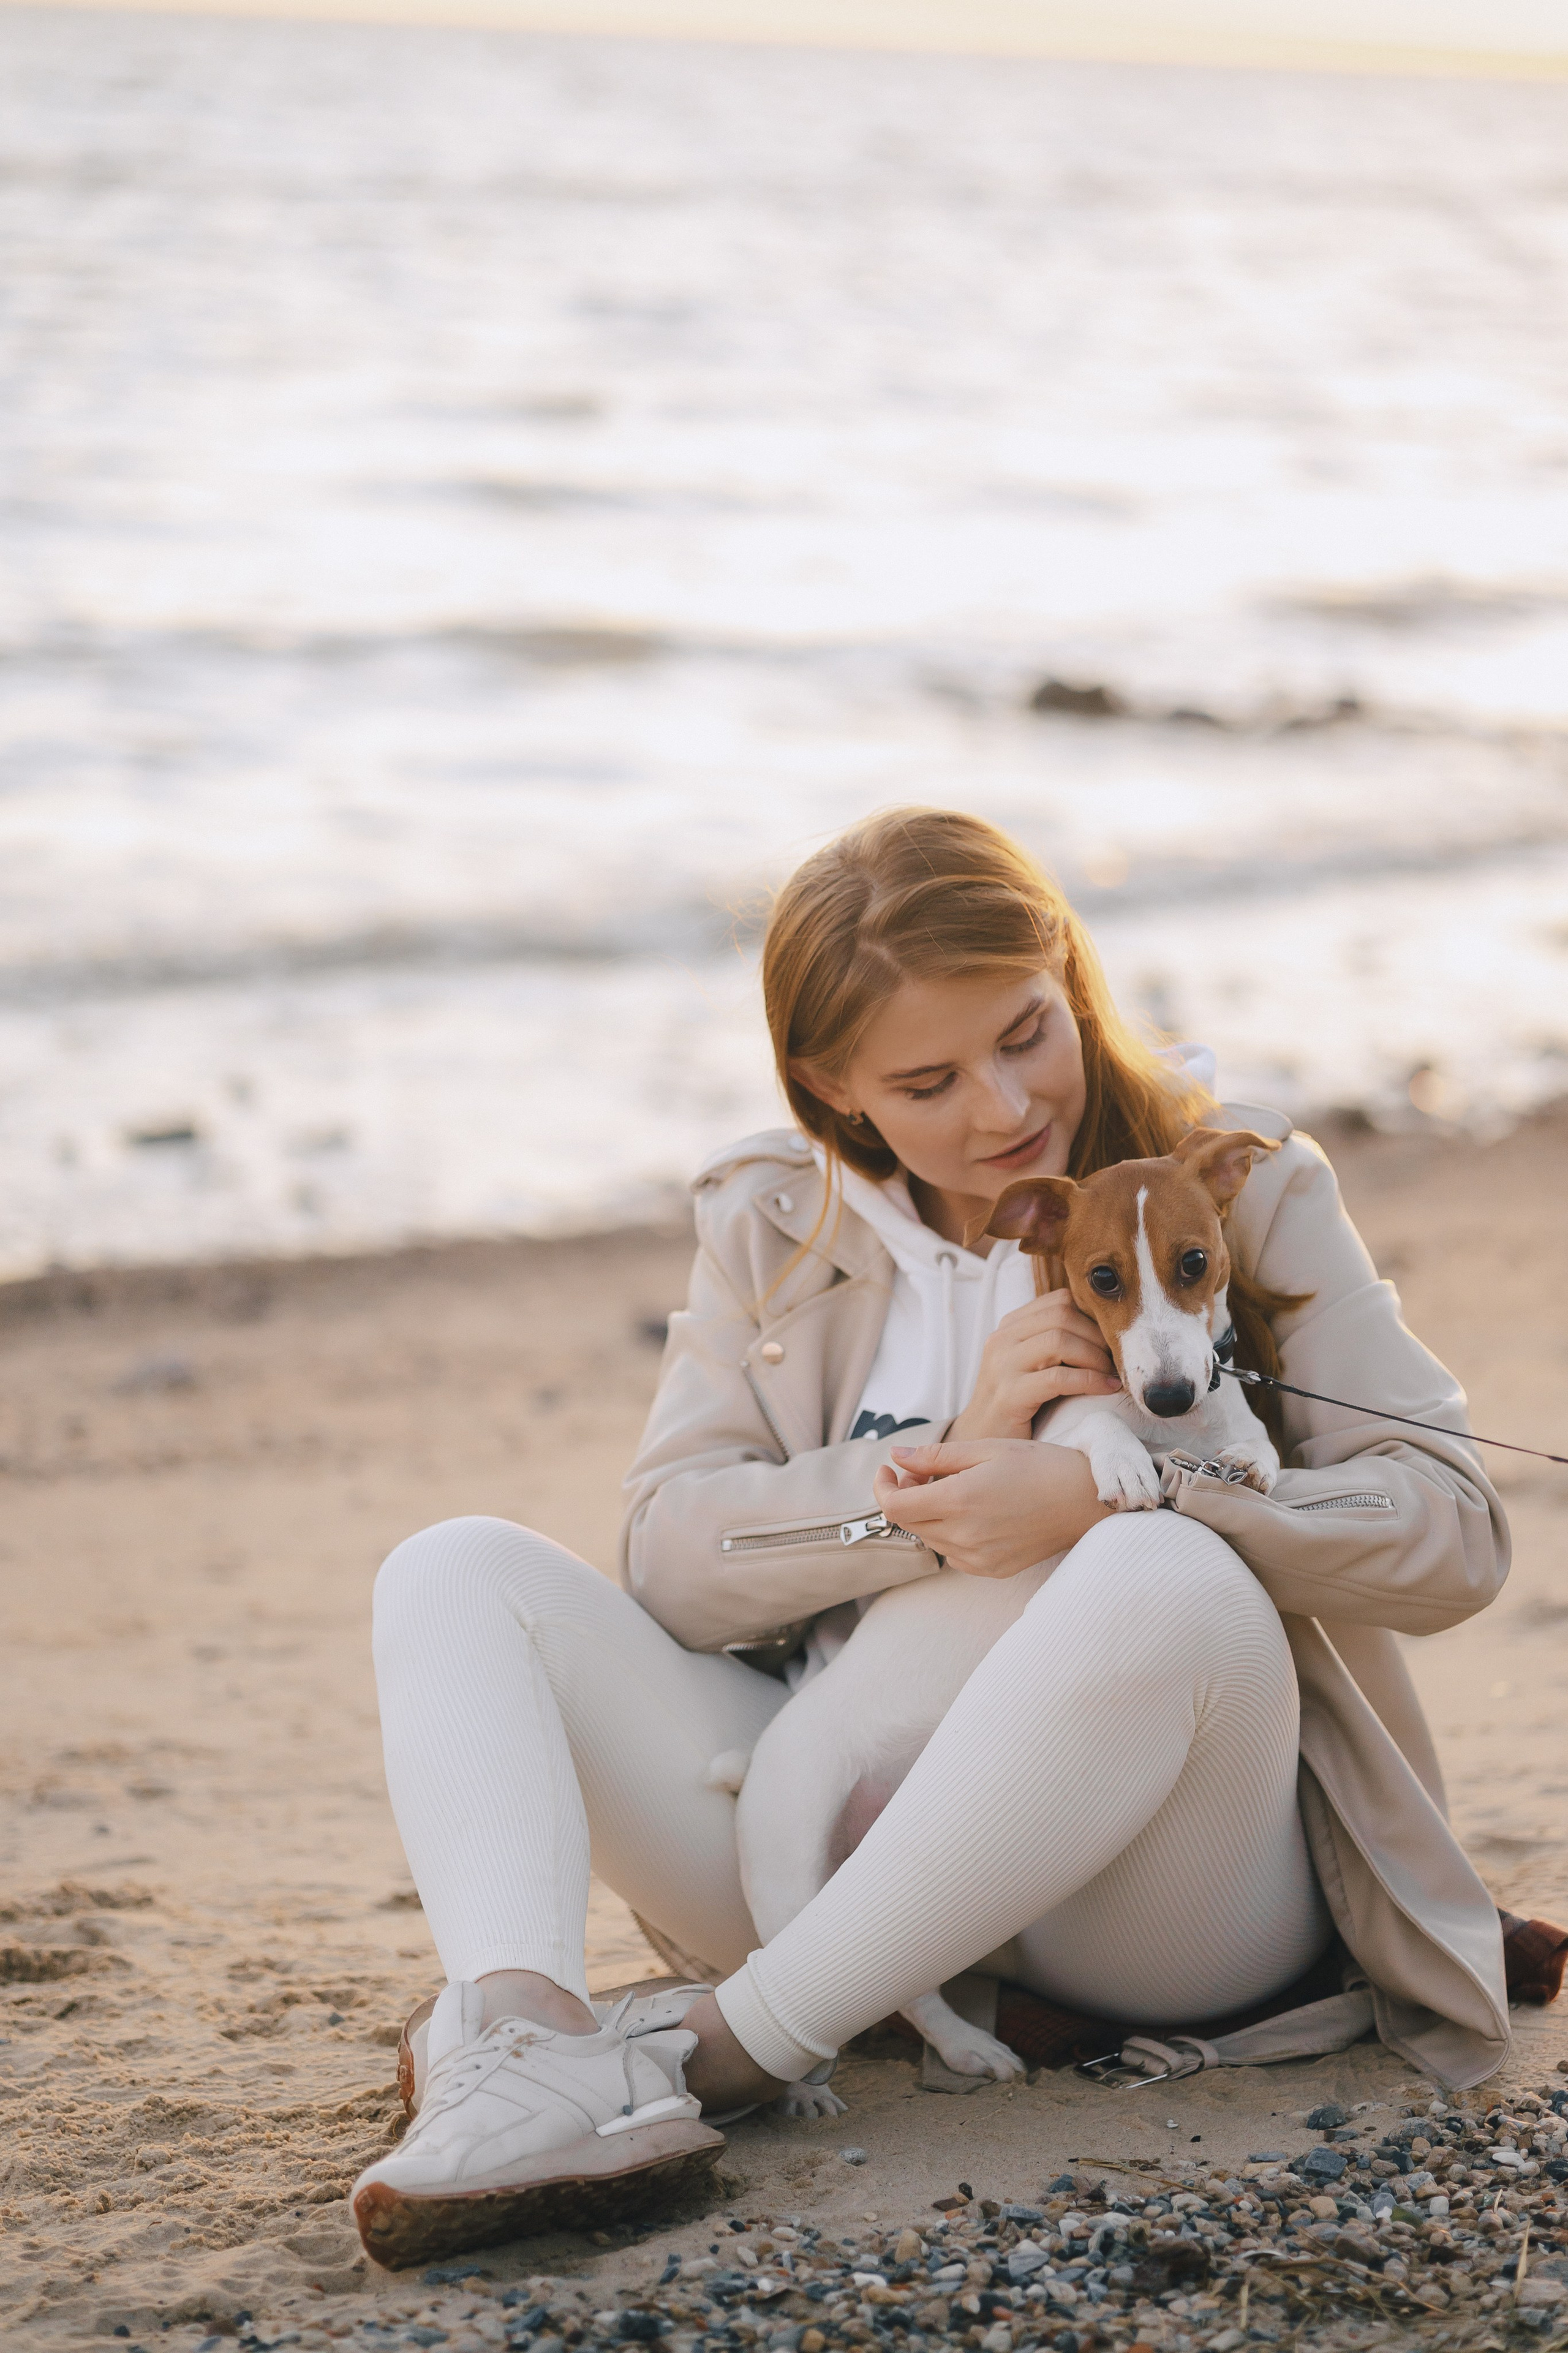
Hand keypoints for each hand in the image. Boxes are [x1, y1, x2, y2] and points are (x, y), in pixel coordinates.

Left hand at [874, 1440, 1109, 1579]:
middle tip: (923, 1472)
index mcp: (959, 1502)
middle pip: (909, 1523)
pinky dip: (950, 1534)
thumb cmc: (1038, 1466)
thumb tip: (896, 1456)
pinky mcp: (991, 1569)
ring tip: (952, 1489)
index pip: (895, 1507)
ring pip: (930, 1539)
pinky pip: (953, 1554)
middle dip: (906, 1496)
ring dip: (928, 1515)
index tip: (890, 1470)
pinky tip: (972, 1513)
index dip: (884, 1487)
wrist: (1084, 1500)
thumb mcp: (986, 1449)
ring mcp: (978, 1558)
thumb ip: (936, 1457)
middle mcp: (964, 1536)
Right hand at [946, 1290, 1119, 1443]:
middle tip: (1118, 1358)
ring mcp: (1002, 1366)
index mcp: (1010, 1326)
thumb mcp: (1033, 1363)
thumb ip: (1056, 1342)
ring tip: (1113, 1374)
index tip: (1112, 1339)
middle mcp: (1002, 1339)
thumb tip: (1109, 1330)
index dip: (1093, 1316)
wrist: (981, 1441)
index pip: (1059, 1300)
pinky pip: (1058, 1378)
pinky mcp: (1009, 1396)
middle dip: (1098, 1336)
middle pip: (1062, 1315)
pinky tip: (1106, 1388)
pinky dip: (1090, 1381)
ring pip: (1060, 1340)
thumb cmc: (1019, 1403)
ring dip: (1095, 1357)